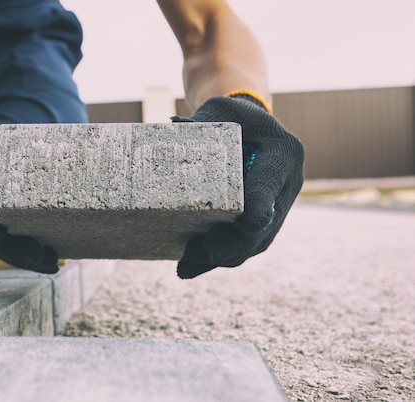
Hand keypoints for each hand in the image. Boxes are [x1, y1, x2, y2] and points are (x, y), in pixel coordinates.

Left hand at [172, 94, 304, 278]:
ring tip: (188, 266)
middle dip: (234, 244)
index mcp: (282, 152)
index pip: (271, 183)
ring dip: (224, 258)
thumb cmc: (232, 117)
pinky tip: (194, 265)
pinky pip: (247, 244)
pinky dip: (222, 257)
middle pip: (265, 225)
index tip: (247, 224)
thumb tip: (170, 131)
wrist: (250, 127)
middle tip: (200, 254)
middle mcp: (288, 183)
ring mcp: (279, 205)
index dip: (261, 206)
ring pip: (256, 242)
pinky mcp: (266, 220)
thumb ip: (198, 125)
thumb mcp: (218, 112)